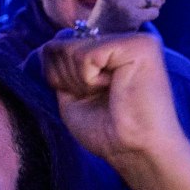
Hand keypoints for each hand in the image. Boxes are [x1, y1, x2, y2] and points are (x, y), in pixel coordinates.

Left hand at [42, 32, 186, 168]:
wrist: (133, 151)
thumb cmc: (105, 129)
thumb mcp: (71, 91)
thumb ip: (61, 64)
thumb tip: (49, 45)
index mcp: (109, 48)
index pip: (58, 44)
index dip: (57, 75)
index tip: (84, 95)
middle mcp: (123, 38)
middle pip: (59, 44)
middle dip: (66, 78)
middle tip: (97, 96)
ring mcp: (134, 39)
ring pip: (70, 49)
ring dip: (78, 81)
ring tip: (107, 93)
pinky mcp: (140, 45)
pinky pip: (85, 55)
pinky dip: (88, 79)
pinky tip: (112, 88)